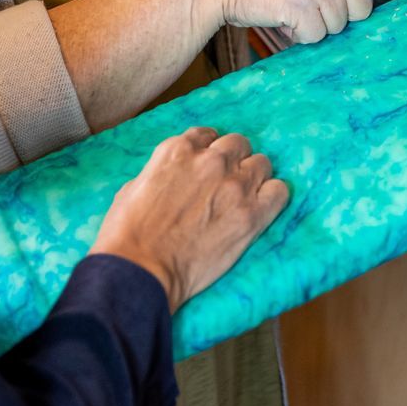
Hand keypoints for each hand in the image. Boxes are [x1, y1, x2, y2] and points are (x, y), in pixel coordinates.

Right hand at [89, 128, 289, 310]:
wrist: (140, 270)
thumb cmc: (127, 235)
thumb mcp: (134, 187)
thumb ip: (162, 172)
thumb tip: (175, 179)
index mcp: (177, 150)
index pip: (207, 135)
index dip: (209, 152)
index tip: (208, 167)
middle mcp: (210, 160)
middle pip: (238, 145)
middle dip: (234, 161)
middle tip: (226, 184)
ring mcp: (233, 185)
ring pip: (262, 163)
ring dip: (254, 178)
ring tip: (244, 198)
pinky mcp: (251, 215)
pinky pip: (279, 192)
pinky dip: (273, 197)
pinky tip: (261, 210)